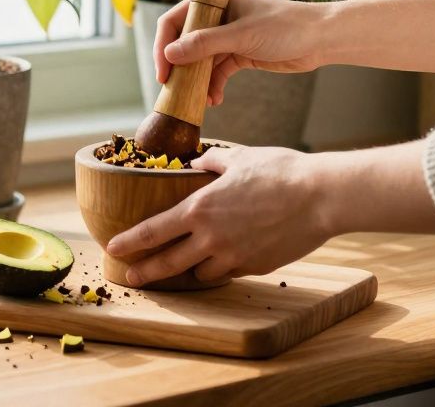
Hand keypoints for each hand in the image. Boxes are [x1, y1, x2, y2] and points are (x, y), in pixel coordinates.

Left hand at [105, 145, 332, 285]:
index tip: (114, 247)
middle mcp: (211, 238)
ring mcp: (234, 257)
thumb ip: (212, 162)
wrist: (321, 198)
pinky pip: (229, 272)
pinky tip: (221, 259)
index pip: (153, 230)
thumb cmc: (281, 171)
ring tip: (183, 265)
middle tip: (131, 276)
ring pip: (200, 273)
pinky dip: (220, 267)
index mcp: (200, 209)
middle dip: (146, 271)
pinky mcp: (255, 267)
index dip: (130, 241)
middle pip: (168, 263)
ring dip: (189, 269)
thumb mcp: (240, 157)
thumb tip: (199, 163)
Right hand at [155, 0, 327, 105]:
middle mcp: (216, 16)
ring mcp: (226, 36)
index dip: (164, 45)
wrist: (320, 39)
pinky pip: (216, 72)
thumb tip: (169, 55)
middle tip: (173, 91)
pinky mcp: (237, 54)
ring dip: (196, 81)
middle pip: (183, 42)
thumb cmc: (285, 26)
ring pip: (199, 61)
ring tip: (197, 100)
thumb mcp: (241, 35)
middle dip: (178, 68)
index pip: (175, 20)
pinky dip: (212, 86)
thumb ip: (204, 44)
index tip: (163, 71)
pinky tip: (214, 100)